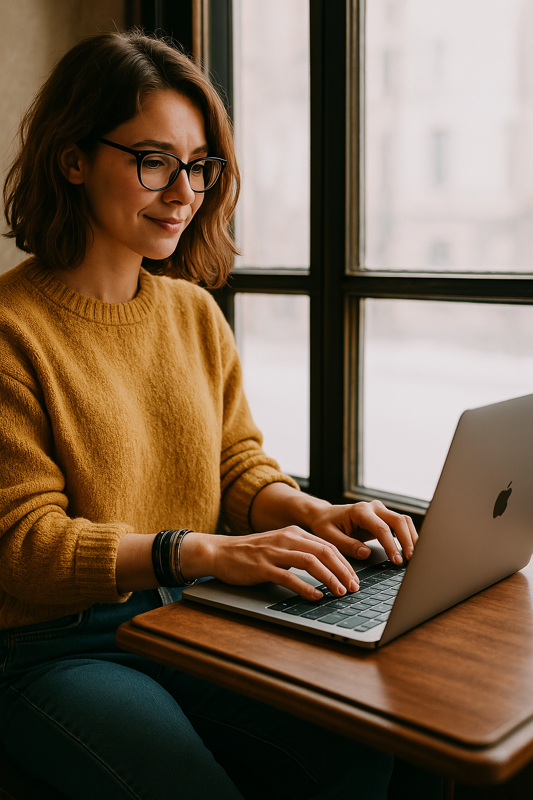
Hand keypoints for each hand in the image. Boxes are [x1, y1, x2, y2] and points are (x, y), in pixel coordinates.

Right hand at [181, 528, 359, 600]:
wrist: (220, 552)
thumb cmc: (251, 553)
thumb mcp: (280, 546)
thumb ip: (300, 552)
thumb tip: (326, 568)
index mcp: (294, 532)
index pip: (327, 546)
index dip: (344, 562)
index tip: (355, 578)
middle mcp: (287, 538)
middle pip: (324, 552)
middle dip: (343, 570)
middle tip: (354, 587)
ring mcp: (274, 552)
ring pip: (311, 562)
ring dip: (329, 578)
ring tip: (340, 592)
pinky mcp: (262, 566)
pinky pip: (289, 576)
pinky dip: (306, 587)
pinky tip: (315, 596)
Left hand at [309, 500, 417, 565]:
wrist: (324, 515)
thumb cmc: (325, 525)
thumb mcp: (330, 537)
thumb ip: (348, 545)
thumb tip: (366, 553)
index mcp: (359, 511)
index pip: (381, 528)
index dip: (391, 545)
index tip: (396, 560)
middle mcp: (373, 507)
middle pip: (398, 521)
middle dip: (407, 541)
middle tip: (409, 559)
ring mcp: (380, 511)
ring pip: (403, 520)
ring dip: (411, 537)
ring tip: (413, 556)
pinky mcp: (383, 517)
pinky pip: (401, 524)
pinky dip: (408, 535)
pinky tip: (410, 549)